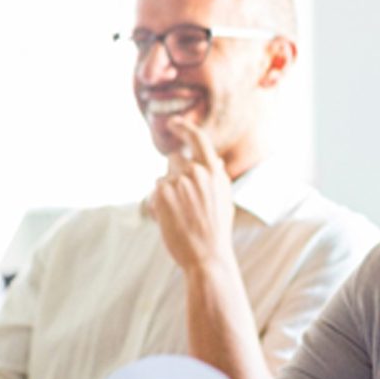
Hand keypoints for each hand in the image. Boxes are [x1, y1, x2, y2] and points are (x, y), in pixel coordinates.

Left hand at [149, 117, 236, 273]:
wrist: (207, 255)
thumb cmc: (216, 231)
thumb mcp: (224, 201)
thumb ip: (217, 179)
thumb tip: (215, 162)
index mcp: (215, 172)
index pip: (198, 139)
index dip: (184, 128)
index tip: (173, 123)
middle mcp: (197, 172)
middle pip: (173, 159)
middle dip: (172, 173)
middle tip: (180, 199)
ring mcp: (179, 181)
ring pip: (162, 178)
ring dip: (166, 191)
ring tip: (180, 215)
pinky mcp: (162, 193)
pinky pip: (155, 192)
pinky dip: (158, 204)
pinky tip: (170, 220)